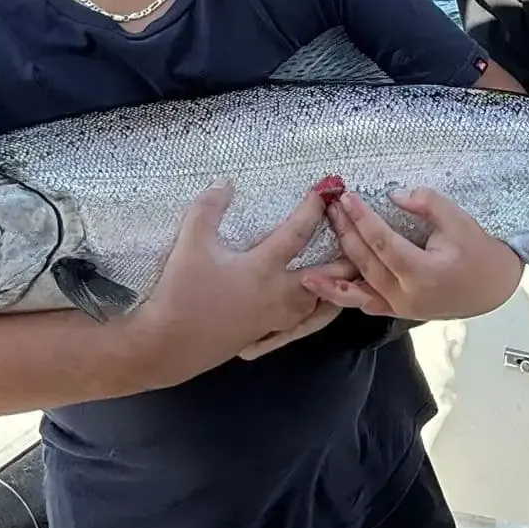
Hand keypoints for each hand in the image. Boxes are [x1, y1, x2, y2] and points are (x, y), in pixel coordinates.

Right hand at [128, 184, 342, 384]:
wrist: (170, 345)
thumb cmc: (182, 292)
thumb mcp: (191, 243)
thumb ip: (208, 208)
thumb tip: (225, 183)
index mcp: (264, 268)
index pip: (298, 233)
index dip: (313, 209)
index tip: (325, 191)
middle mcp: (279, 294)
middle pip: (326, 275)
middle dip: (346, 255)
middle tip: (358, 238)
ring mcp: (276, 318)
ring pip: (319, 303)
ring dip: (335, 285)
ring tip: (345, 272)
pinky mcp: (267, 333)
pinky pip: (303, 323)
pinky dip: (317, 312)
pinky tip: (316, 306)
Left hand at [303, 186, 523, 323]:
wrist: (493, 287)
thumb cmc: (478, 253)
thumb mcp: (460, 221)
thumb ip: (428, 204)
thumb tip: (395, 195)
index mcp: (422, 273)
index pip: (382, 242)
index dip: (362, 219)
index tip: (345, 197)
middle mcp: (406, 295)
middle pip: (365, 262)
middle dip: (345, 233)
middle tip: (328, 209)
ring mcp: (400, 307)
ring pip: (357, 290)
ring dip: (332, 273)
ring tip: (308, 263)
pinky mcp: (397, 311)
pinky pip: (365, 304)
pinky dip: (343, 297)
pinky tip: (322, 287)